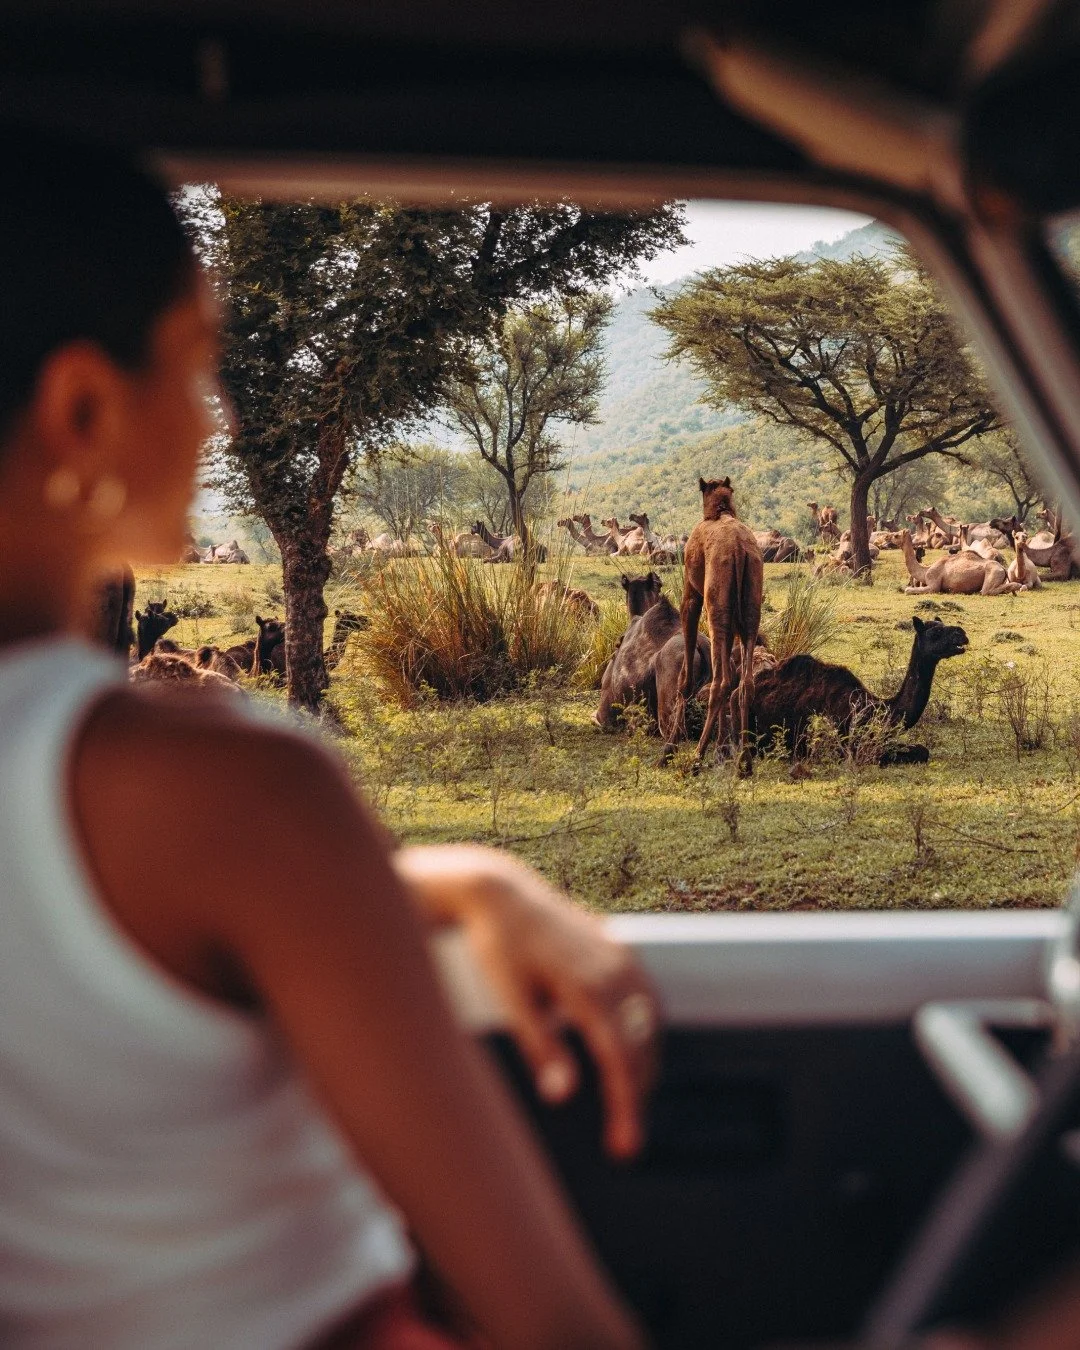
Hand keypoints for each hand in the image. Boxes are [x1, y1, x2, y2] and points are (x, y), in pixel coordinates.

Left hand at [394, 844, 660, 1159]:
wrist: (500, 894)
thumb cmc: (499, 948)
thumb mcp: (512, 1001)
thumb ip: (541, 1048)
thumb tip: (563, 1096)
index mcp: (589, 989)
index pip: (621, 1062)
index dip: (627, 1108)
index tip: (626, 1146)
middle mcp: (616, 972)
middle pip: (642, 1049)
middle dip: (636, 1095)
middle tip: (623, 1138)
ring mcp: (622, 957)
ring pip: (650, 1026)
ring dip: (644, 1064)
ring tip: (628, 1102)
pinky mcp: (621, 948)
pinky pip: (646, 999)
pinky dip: (646, 1032)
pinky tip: (633, 1049)